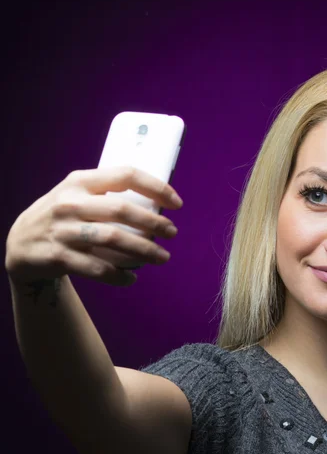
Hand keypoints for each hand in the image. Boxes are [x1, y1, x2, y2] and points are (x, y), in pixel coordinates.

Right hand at [5, 166, 182, 286]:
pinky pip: (97, 268)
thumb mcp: (77, 193)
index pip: (126, 175)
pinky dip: (119, 275)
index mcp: (80, 181)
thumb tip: (157, 202)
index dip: (156, 187)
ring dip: (144, 250)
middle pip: (122, 210)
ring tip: (163, 257)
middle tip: (172, 232)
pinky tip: (132, 278)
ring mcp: (63, 230)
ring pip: (113, 239)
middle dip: (154, 222)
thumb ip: (108, 193)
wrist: (21, 242)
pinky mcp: (58, 257)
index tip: (176, 203)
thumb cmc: (64, 215)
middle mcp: (71, 203)